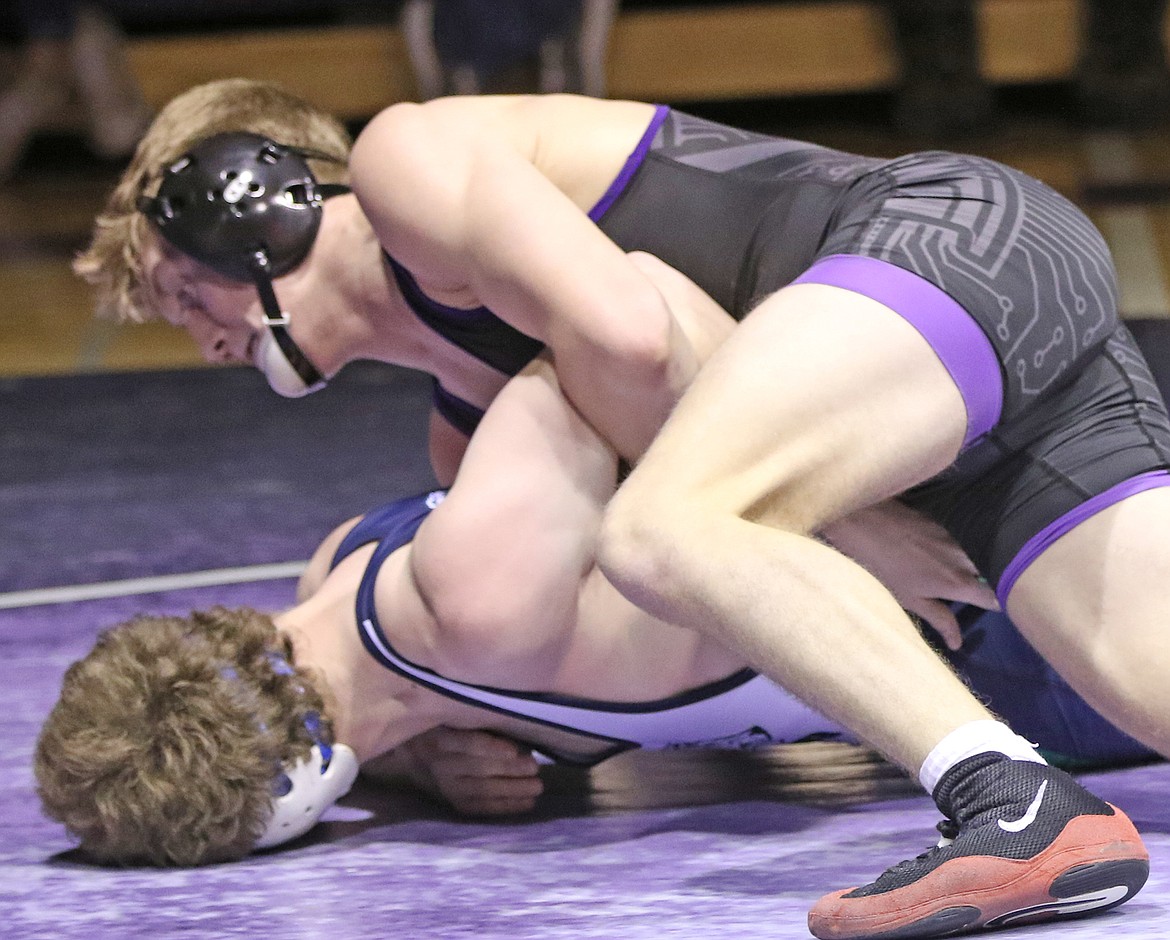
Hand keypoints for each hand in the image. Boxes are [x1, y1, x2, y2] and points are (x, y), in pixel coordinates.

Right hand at [398, 727, 543, 815]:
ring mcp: (446, 787)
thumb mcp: (459, 717)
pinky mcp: (454, 803)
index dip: (491, 747)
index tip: (515, 750)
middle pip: (478, 768)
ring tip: (537, 787)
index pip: (466, 743)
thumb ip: (484, 722)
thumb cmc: (451, 727)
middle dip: (509, 770)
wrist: (417, 752)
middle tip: (534, 767)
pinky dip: (505, 806)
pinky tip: (527, 803)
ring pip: (481, 791)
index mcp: (441, 736)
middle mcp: (440, 764)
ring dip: (512, 790)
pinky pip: (481, 808)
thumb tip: (521, 727)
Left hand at [821, 499, 998, 650]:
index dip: (999, 604)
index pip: (996, 597)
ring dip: (981, 563)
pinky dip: (966, 546)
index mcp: (958, 582)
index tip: (991, 608)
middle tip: (982, 590)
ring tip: (971, 572)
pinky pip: (967, 536)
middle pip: (995, 572)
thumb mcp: (910, 600)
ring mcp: (958, 536)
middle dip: (995, 582)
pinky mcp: (947, 521)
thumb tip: (958, 643)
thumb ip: (940, 619)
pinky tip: (952, 551)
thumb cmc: (883, 568)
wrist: (864, 524)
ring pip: (982, 553)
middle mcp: (965, 558)